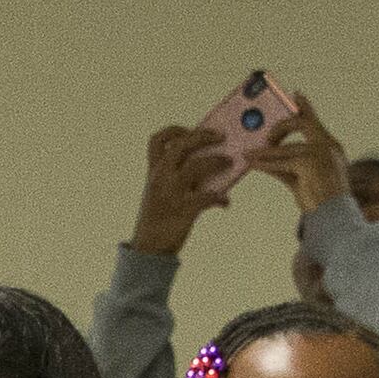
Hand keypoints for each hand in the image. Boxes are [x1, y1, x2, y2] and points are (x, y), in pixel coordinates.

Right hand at [133, 125, 233, 256]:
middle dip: (205, 136)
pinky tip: (225, 203)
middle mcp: (160, 177)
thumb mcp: (161, 191)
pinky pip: (207, 197)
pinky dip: (220, 198)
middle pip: (182, 144)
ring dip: (217, 161)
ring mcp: (171, 192)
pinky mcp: (183, 209)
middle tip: (222, 137)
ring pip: (197, 165)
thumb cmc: (160, 217)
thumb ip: (178, 175)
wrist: (149, 248)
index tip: (192, 129)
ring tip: (229, 162)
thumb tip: (211, 160)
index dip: (176, 130)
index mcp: (153, 171)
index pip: (158, 140)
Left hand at [250, 94, 352, 215]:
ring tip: (248, 154)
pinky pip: (281, 162)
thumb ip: (285, 166)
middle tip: (265, 139)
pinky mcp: (309, 163)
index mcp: (330, 146)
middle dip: (279, 128)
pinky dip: (265, 164)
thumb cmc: (321, 201)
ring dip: (264, 153)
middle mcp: (328, 145)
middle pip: (300, 123)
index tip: (296, 94)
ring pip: (285, 148)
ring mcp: (320, 153)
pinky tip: (253, 164)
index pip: (314, 122)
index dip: (305, 107)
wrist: (335, 217)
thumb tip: (261, 159)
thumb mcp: (302, 179)